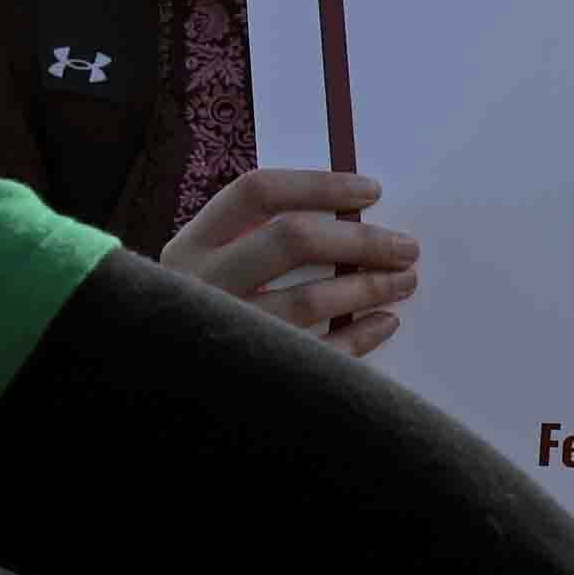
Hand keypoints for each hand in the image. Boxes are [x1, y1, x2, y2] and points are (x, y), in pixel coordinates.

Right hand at [159, 168, 419, 356]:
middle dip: (360, 239)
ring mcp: (226, 330)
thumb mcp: (210, 270)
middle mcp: (202, 283)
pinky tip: (384, 322)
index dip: (319, 186)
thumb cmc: (206, 316)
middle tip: (406, 246)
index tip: (371, 191)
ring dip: (368, 287)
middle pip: (291, 239)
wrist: (168, 388)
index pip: (257, 193)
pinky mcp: (252, 375)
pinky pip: (318, 352)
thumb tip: (348, 217)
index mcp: (191, 246)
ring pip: (309, 299)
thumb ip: (255, 241)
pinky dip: (359, 335)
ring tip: (403, 282)